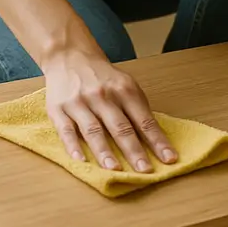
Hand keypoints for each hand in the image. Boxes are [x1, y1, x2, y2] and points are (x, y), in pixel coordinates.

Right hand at [43, 47, 176, 172]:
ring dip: (105, 151)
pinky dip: (73, 146)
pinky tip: (81, 160)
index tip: (169, 159)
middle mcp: (102, 95)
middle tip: (145, 171)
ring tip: (115, 170)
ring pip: (94, 130)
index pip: (144, 120)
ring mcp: (79, 102)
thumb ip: (136, 109)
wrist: (69, 56)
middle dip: (134, 150)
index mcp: (124, 89)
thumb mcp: (125, 85)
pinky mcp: (58, 109)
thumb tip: (154, 140)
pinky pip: (66, 130)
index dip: (157, 140)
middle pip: (120, 126)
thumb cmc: (102, 77)